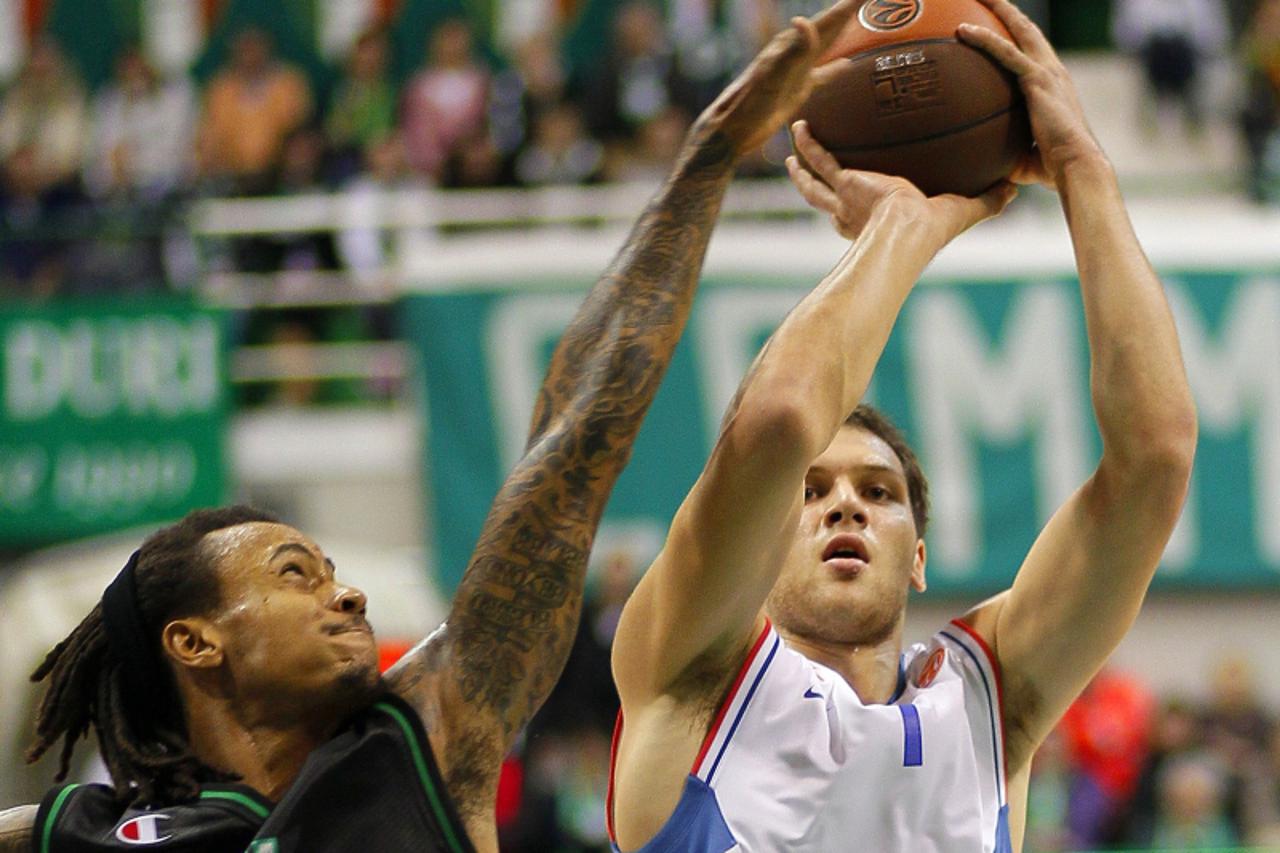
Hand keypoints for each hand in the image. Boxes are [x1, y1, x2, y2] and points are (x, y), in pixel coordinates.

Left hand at [693, 0, 859, 157]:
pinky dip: (835, 68)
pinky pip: (822, 74)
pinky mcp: (797, 89)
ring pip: (826, 46)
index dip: (849, 6)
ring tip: (860, 20)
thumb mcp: (773, 75)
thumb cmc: (749, 103)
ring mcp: (797, 71)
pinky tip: (846, 64)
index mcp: (791, 45)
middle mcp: (795, 53)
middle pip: (829, 27)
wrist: (733, 129)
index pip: (827, 20)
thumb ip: (793, 50)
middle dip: (849, 11)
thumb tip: (804, 20)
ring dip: (843, 34)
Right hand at [787, 120, 1016, 244]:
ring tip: (791, 152)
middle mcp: (854, 215)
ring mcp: (845, 198)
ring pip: (814, 182)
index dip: (854, 209)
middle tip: (807, 175)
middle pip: (827, 201)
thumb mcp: (964, 210)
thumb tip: (1015, 187)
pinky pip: (822, 159)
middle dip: (816, 189)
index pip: (862, 217)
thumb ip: (988, 200)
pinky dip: (810, 144)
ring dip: (802, 167)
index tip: (855, 196)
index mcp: (876, 225)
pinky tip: (802, 126)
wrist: (906, 232)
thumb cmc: (931, 232)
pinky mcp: (844, 182)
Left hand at [957, 0, 1108, 188]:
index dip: (1017, 36)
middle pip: (1027, 30)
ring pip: (1019, 30)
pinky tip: (961, 30)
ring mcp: (1047, 72)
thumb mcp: (1025, 157)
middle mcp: (1053, 71)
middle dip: (1006, 11)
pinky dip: (984, 39)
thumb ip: (1007, 153)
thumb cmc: (1053, 169)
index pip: (1033, 52)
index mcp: (1053, 85)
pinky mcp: (1037, 80)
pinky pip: (1005, 52)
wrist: (1076, 166)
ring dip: (998, 9)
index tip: (999, 25)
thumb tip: (985, 169)